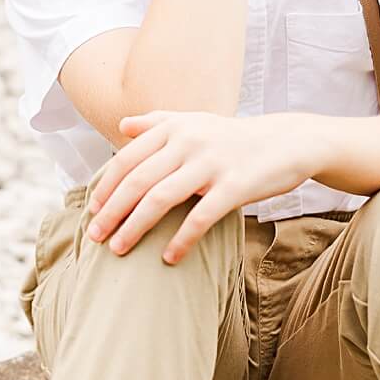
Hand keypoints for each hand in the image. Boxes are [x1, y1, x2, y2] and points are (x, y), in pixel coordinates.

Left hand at [83, 111, 312, 263]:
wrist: (287, 141)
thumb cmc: (234, 137)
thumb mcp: (196, 121)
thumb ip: (158, 122)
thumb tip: (121, 126)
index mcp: (175, 127)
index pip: (128, 158)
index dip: (107, 186)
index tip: (92, 210)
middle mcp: (189, 141)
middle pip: (138, 180)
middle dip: (112, 211)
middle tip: (94, 236)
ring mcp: (211, 163)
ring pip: (161, 198)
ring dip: (135, 227)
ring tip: (118, 250)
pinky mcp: (234, 186)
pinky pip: (200, 217)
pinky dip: (181, 240)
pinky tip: (168, 258)